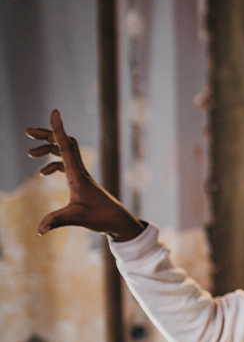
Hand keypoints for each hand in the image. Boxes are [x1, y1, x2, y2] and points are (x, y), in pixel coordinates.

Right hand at [26, 109, 144, 241]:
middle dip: (47, 135)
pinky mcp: (81, 182)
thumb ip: (56, 221)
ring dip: (48, 149)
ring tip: (30, 154)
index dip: (58, 129)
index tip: (55, 111)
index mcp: (78, 174)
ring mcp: (81, 175)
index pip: (67, 146)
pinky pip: (66, 164)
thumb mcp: (76, 218)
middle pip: (65, 143)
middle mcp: (80, 170)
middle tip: (28, 132)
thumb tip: (40, 230)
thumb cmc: (100, 217)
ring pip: (65, 152)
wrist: (117, 221)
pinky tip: (43, 173)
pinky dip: (53, 163)